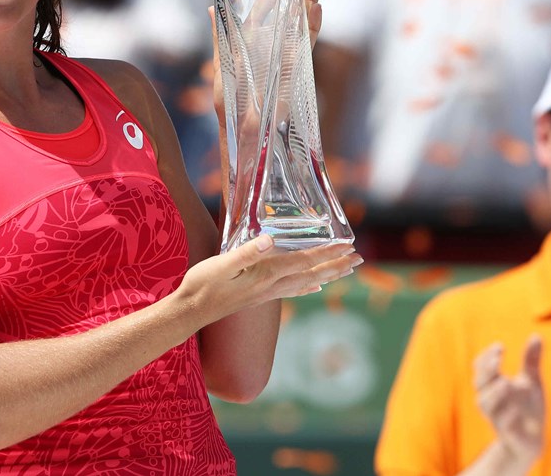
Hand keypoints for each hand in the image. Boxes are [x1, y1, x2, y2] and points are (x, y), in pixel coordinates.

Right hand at [179, 235, 360, 326]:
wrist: (191, 311)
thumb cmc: (203, 284)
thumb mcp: (221, 264)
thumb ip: (246, 252)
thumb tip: (269, 240)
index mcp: (265, 274)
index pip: (303, 261)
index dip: (327, 252)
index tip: (348, 245)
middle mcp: (271, 285)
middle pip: (311, 274)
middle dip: (336, 265)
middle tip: (359, 258)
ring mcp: (266, 293)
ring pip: (306, 283)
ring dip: (328, 275)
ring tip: (346, 270)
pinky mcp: (259, 296)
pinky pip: (293, 290)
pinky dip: (309, 286)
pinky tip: (315, 286)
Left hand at [210, 0, 325, 117]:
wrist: (242, 133)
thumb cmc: (230, 104)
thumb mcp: (222, 66)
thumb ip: (222, 37)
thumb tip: (213, 7)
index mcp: (254, 40)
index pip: (267, 6)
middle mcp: (274, 45)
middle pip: (290, 11)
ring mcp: (287, 57)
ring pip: (301, 24)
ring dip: (309, 1)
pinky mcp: (295, 72)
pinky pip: (304, 47)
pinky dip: (311, 29)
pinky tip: (316, 10)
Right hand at [473, 336, 543, 463]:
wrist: (531, 438)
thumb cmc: (527, 406)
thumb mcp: (531, 380)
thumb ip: (531, 359)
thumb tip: (536, 335)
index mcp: (492, 383)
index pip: (481, 366)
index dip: (487, 356)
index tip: (500, 346)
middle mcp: (488, 397)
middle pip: (479, 381)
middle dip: (486, 369)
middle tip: (497, 358)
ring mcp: (495, 414)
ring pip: (485, 402)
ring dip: (494, 392)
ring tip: (506, 382)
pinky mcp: (506, 431)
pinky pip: (502, 423)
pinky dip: (507, 415)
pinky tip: (517, 409)